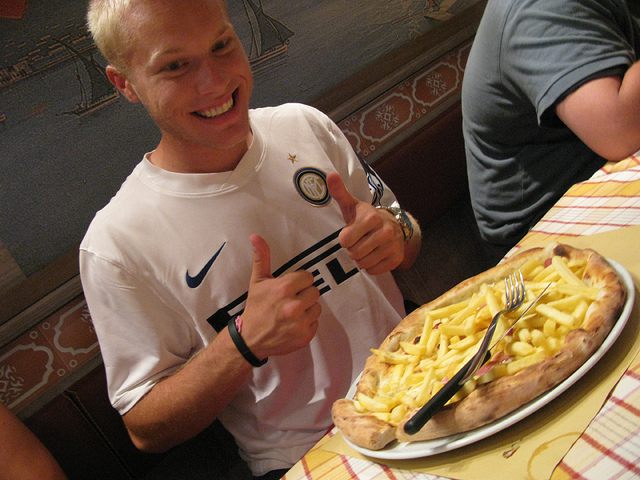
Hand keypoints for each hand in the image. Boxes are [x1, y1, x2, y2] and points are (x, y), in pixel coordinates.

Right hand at [239, 234, 320, 359]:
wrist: (250, 339)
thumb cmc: (255, 307)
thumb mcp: (257, 281)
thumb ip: (262, 257)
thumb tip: (255, 236)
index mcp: (285, 288)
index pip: (308, 277)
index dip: (299, 282)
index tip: (290, 288)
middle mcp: (294, 305)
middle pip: (315, 291)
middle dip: (304, 294)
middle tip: (291, 300)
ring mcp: (301, 322)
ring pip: (317, 307)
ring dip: (307, 309)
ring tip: (293, 312)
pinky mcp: (305, 336)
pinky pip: (316, 323)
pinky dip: (307, 324)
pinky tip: (294, 324)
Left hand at [326, 172, 404, 274]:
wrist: (393, 226)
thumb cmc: (366, 217)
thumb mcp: (352, 204)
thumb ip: (339, 192)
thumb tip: (330, 175)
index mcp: (371, 218)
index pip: (345, 240)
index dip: (345, 239)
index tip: (351, 233)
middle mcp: (385, 232)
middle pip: (354, 253)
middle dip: (353, 249)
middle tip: (359, 241)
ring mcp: (392, 246)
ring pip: (363, 263)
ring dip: (361, 258)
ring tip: (366, 247)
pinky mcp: (396, 259)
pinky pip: (373, 271)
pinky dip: (371, 266)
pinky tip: (374, 254)